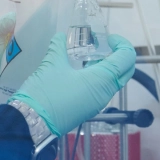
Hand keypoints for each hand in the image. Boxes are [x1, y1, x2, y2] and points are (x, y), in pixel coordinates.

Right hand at [11, 33, 135, 135]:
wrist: (32, 122)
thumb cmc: (46, 91)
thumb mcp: (51, 64)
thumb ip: (58, 48)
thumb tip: (60, 37)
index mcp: (102, 79)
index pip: (127, 58)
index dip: (122, 44)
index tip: (107, 39)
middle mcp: (106, 93)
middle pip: (125, 72)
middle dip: (119, 56)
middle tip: (104, 46)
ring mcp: (98, 103)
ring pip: (113, 82)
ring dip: (108, 67)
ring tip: (89, 57)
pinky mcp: (88, 109)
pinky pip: (102, 90)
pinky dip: (98, 78)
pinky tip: (80, 71)